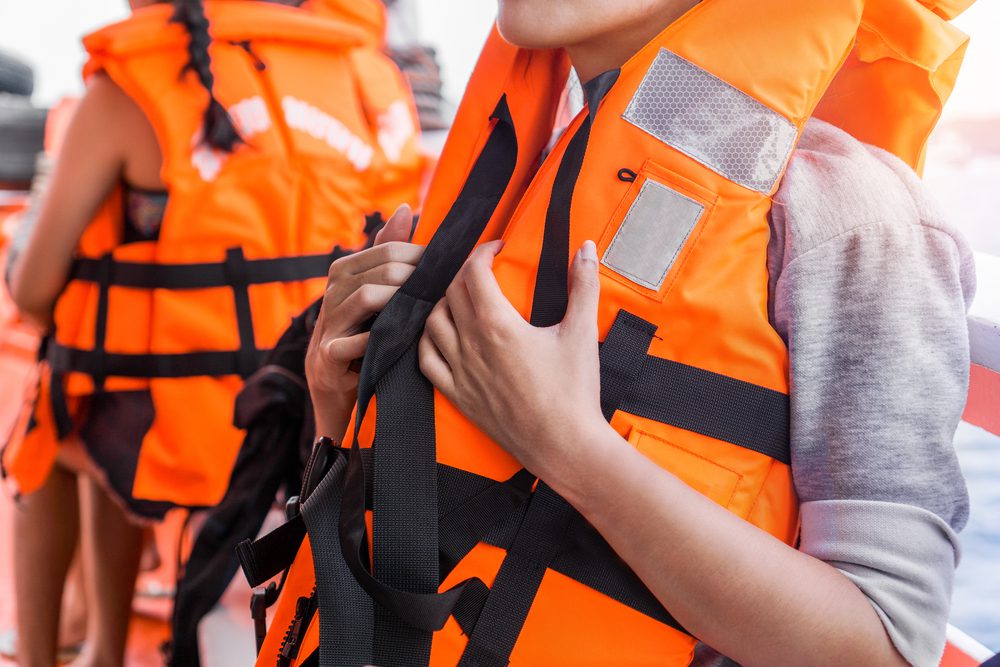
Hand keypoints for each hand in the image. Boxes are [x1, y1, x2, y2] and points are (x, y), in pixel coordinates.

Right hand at [306, 204, 422, 438]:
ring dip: (401, 301)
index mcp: (343, 273)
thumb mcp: (375, 294)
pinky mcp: (327, 358)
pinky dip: (377, 339)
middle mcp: (331, 294)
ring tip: (427, 308)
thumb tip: (405, 209)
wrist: (336, 389)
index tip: (447, 266)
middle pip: (379, 271)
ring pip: (365, 298)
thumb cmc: (363, 336)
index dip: (419, 255)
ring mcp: (327, 325)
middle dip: (416, 277)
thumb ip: (387, 253)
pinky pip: (351, 343)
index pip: (385, 251)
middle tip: (445, 288)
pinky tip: (400, 341)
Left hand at [418, 239, 606, 481]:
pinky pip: (426, 360)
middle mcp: (471, 345)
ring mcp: (460, 372)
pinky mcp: (458, 395)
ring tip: (462, 298)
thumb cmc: (574, 392)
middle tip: (484, 270)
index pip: (473, 272)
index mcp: (498, 325)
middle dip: (465, 273)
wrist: (564, 446)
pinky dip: (428, 340)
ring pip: (433, 322)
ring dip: (444, 302)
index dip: (482, 252)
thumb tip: (587, 248)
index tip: (497, 248)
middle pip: (452, 292)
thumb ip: (584, 285)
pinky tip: (440, 335)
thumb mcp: (582, 332)